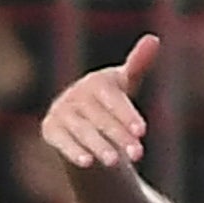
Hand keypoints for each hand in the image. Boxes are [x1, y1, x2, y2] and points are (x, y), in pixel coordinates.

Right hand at [41, 34, 161, 172]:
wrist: (84, 122)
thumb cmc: (110, 103)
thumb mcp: (126, 85)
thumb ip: (138, 64)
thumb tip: (154, 38)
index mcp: (96, 81)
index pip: (113, 99)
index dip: (127, 115)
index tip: (142, 131)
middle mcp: (76, 93)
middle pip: (100, 117)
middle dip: (119, 136)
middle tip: (138, 154)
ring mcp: (60, 111)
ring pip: (83, 130)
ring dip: (99, 146)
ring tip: (115, 162)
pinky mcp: (50, 129)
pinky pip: (62, 141)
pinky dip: (73, 151)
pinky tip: (87, 163)